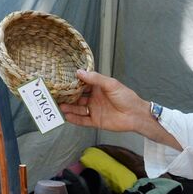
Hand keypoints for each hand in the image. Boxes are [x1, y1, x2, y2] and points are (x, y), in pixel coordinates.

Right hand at [60, 70, 180, 148]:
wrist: (135, 115)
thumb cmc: (126, 97)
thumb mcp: (111, 84)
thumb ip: (95, 79)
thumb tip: (79, 72)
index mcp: (98, 87)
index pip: (82, 85)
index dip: (73, 84)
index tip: (62, 82)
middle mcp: (94, 98)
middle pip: (78, 98)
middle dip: (68, 97)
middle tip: (56, 96)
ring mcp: (94, 110)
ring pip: (78, 109)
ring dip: (69, 108)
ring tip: (60, 107)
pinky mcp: (96, 121)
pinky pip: (83, 120)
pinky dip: (75, 119)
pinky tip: (67, 117)